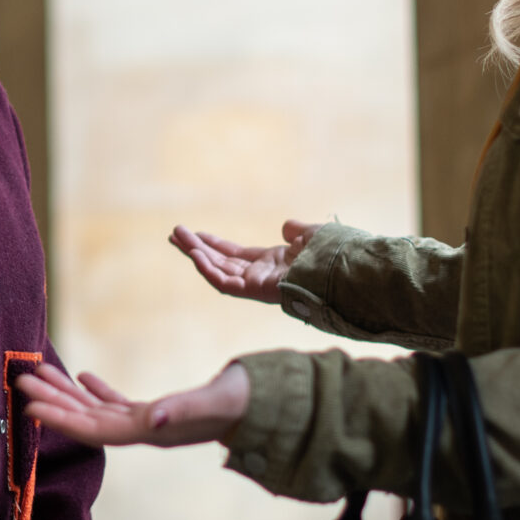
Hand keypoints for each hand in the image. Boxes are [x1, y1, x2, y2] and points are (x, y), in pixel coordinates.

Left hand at [15, 361, 249, 449]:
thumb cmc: (243, 402)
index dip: (62, 420)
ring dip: (67, 394)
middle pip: (88, 420)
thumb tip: (154, 418)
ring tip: (38, 374)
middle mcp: (145, 430)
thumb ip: (184, 409)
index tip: (30, 409)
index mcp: (152, 431)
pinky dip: (97, 391)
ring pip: (98, 410)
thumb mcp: (214, 400)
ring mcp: (150, 422)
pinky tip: (82, 377)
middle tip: (19, 381)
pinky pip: (118, 403)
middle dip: (53, 402)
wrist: (268, 408)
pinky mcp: (159, 411)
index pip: (97, 430)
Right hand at [169, 221, 319, 302]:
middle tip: (175, 233)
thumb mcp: (314, 235)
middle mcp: (261, 275)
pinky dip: (209, 270)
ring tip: (176, 237)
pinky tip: (196, 255)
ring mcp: (258, 285)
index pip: (236, 255)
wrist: (344, 272)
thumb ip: (298, 230)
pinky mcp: (256, 291)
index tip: (196, 234)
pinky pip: (226, 283)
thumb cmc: (334, 257)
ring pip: (218, 271)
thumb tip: (286, 227)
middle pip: (221, 262)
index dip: (216, 245)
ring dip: (197, 254)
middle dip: (197, 249)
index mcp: (273, 263)